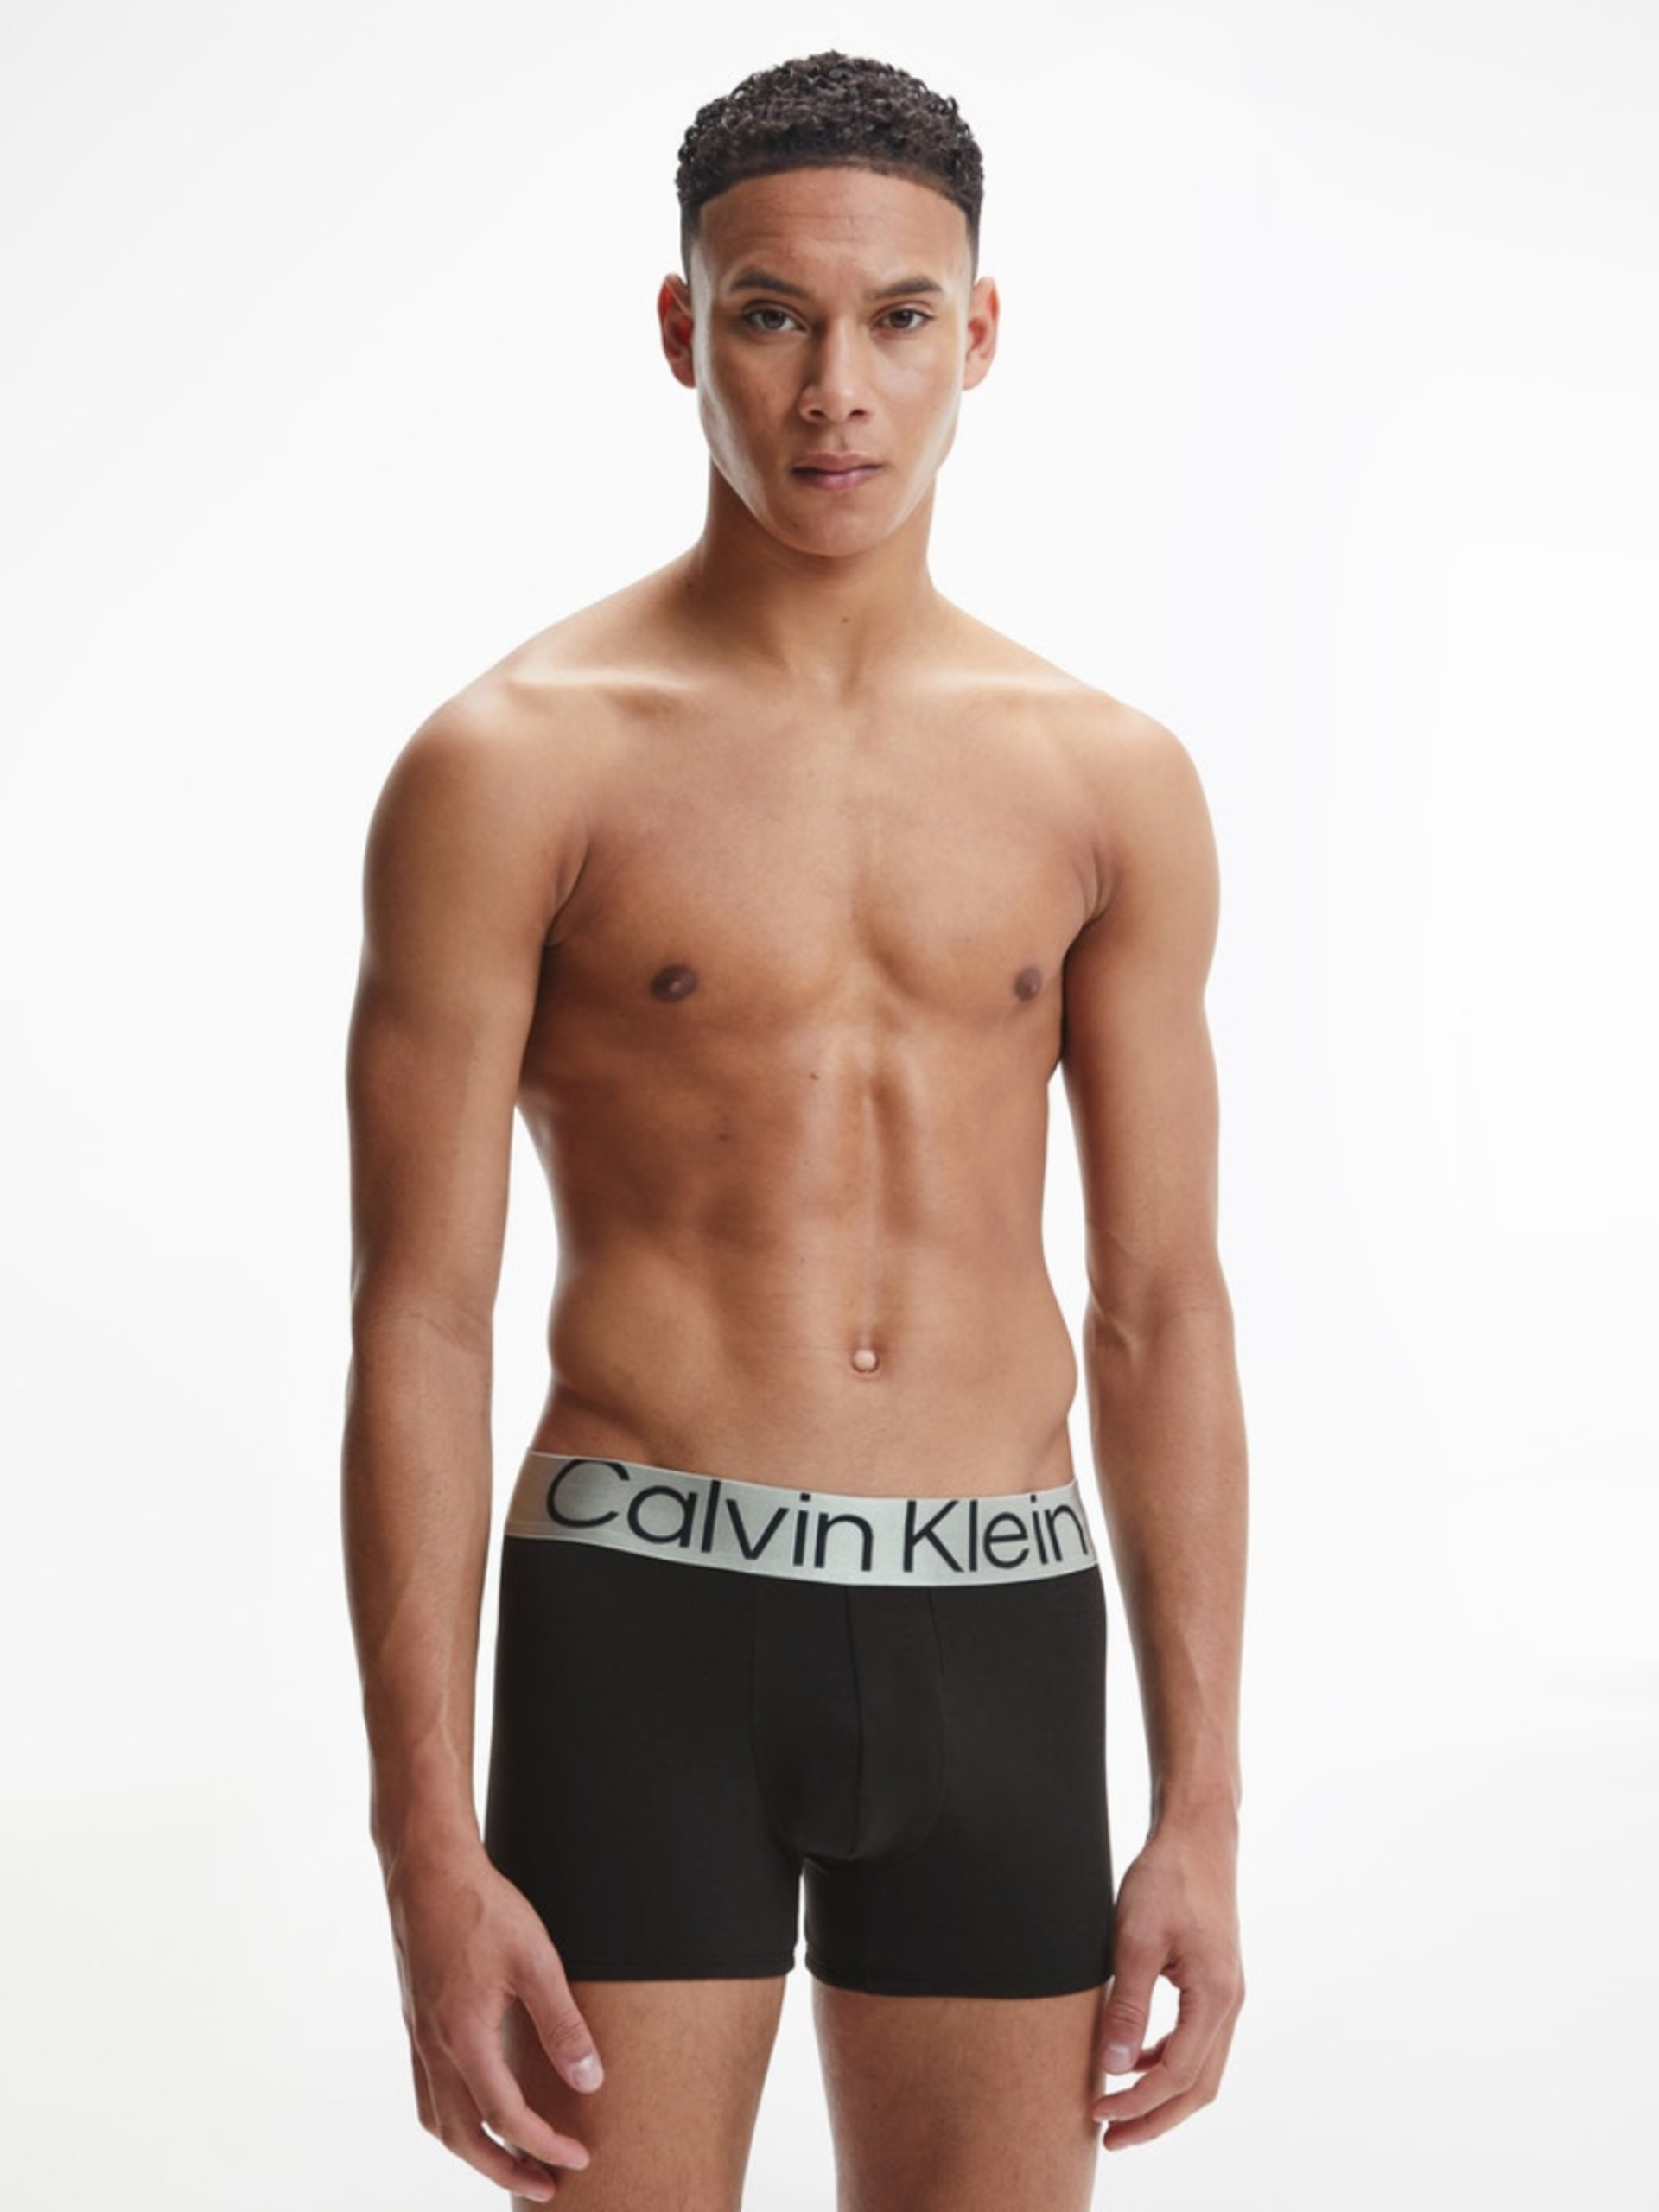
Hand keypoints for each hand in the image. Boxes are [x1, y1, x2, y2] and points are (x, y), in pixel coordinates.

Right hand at [387, 1844, 603, 2199]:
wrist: (427, 1868)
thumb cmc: (482, 1907)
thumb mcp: (536, 1961)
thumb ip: (562, 2024)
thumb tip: (590, 2081)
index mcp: (464, 2038)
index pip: (505, 2116)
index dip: (544, 2144)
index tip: (579, 2157)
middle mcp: (433, 2047)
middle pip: (461, 2137)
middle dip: (504, 2168)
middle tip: (544, 2186)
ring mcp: (418, 2035)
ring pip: (437, 2119)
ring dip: (473, 2149)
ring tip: (511, 2158)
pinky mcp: (415, 2020)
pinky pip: (426, 2091)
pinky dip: (452, 2117)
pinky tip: (477, 2107)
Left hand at [1091, 1822, 1243, 2148]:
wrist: (1197, 1834)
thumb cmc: (1166, 1878)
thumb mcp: (1136, 1940)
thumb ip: (1128, 2006)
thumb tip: (1115, 2067)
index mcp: (1215, 1995)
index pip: (1178, 2074)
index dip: (1137, 2102)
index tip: (1098, 2114)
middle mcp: (1230, 2002)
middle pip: (1198, 2087)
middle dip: (1155, 2118)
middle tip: (1110, 2138)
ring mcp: (1228, 1993)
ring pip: (1202, 2069)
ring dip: (1163, 2096)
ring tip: (1119, 2110)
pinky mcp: (1216, 1982)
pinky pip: (1198, 2042)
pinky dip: (1168, 2063)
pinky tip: (1136, 2061)